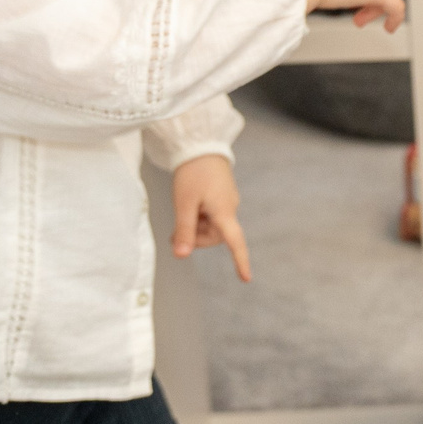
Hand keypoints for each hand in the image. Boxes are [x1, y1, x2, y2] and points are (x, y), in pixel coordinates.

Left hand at [171, 155, 250, 280]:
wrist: (201, 144)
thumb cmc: (193, 172)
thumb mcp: (184, 203)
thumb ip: (183, 230)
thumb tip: (182, 255)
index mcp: (224, 211)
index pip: (235, 242)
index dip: (240, 261)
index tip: (245, 279)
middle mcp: (230, 208)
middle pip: (216, 236)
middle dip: (197, 237)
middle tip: (176, 229)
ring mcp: (227, 201)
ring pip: (212, 226)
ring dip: (196, 225)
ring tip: (184, 208)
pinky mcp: (222, 196)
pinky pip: (211, 214)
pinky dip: (199, 215)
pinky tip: (190, 202)